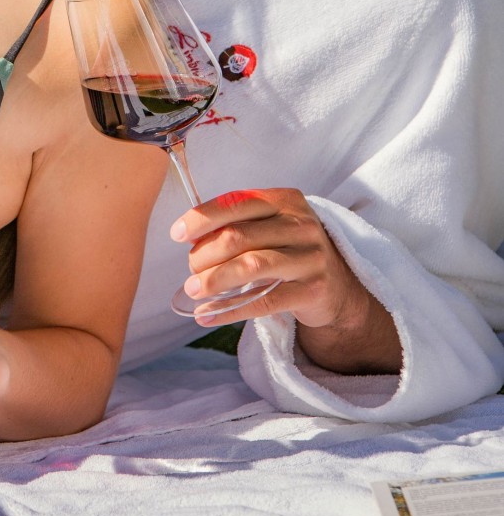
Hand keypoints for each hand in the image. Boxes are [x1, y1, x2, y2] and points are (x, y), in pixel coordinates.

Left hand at [171, 188, 400, 371]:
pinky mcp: (314, 290)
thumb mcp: (270, 227)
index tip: (176, 233)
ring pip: (252, 266)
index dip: (202, 218)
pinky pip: (265, 301)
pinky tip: (207, 315)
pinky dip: (231, 310)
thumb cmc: (289, 251)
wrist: (338, 287)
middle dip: (205, 254)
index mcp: (285, 200)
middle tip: (189, 270)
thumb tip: (189, 239)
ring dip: (215, 280)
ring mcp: (311, 257)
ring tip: (192, 291)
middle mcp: (301, 224)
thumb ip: (237, 225)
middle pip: (241, 236)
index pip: (237, 202)